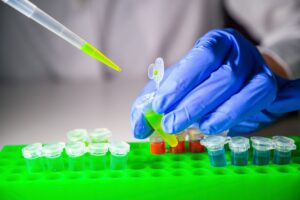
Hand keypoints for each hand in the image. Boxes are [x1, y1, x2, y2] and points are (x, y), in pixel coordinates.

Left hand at [131, 28, 294, 137]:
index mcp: (213, 44)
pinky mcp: (274, 86)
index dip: (180, 82)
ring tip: (201, 128)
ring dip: (223, 113)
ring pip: (247, 91)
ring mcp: (259, 69)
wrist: (239, 72)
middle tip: (172, 125)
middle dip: (194, 104)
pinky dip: (273, 105)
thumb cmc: (203, 80)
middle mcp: (239, 52)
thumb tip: (138, 126)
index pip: (198, 58)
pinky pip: (278, 97)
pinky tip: (263, 112)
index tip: (161, 105)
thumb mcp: (176, 85)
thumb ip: (153, 102)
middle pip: (221, 78)